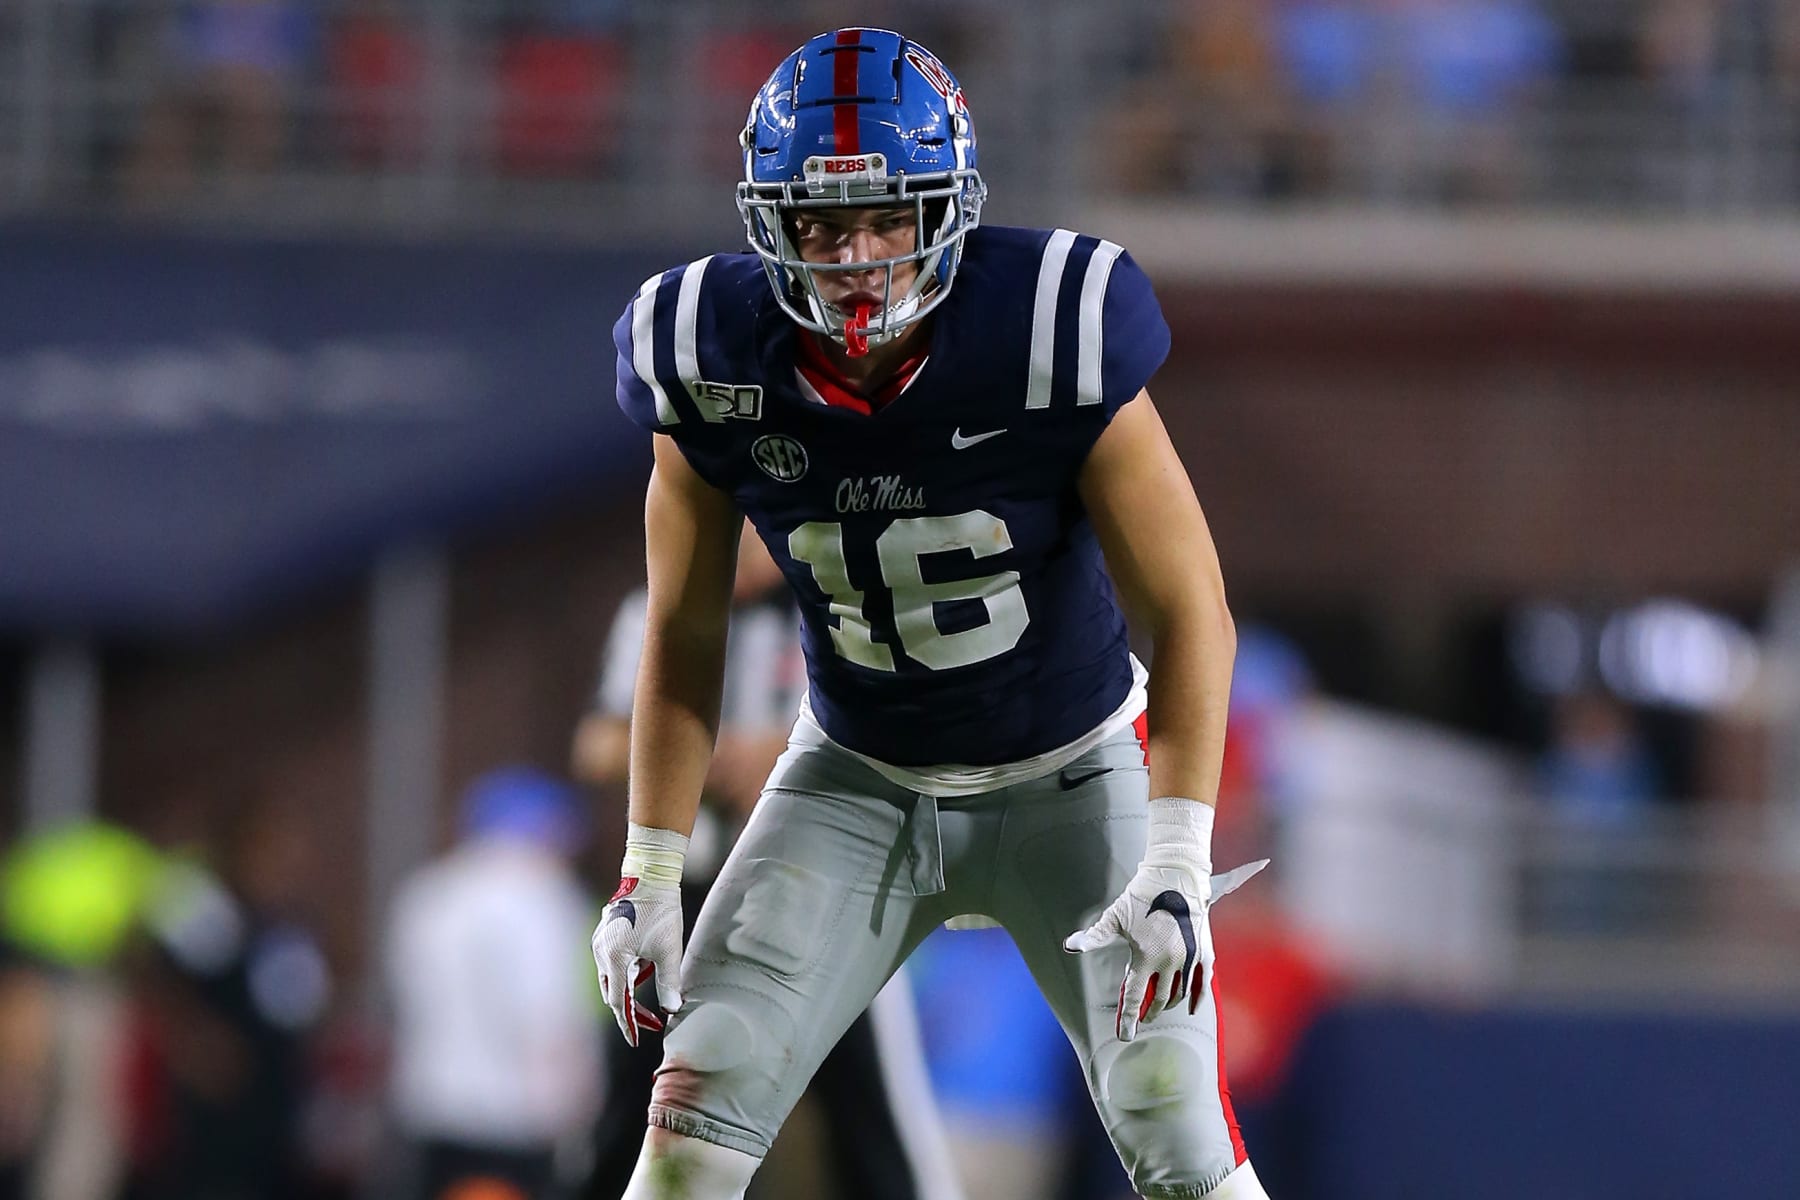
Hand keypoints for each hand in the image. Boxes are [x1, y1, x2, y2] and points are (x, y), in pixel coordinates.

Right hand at [592, 875, 683, 1045]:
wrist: (650, 873)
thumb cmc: (660, 910)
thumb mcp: (669, 949)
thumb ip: (669, 982)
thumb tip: (672, 1009)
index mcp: (614, 958)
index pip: (619, 1002)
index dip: (628, 1024)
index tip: (636, 1040)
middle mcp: (600, 952)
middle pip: (613, 992)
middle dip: (631, 1010)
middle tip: (651, 1023)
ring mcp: (600, 941)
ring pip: (612, 977)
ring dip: (629, 991)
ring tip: (650, 1002)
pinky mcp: (605, 933)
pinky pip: (613, 962)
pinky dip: (627, 973)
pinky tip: (645, 971)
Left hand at [1064, 859, 1266, 1040]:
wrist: (1175, 876)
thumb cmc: (1142, 896)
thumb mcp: (1115, 918)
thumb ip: (1094, 937)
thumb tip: (1070, 945)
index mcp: (1145, 958)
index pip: (1133, 997)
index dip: (1127, 1019)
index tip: (1125, 1036)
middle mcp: (1169, 962)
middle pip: (1159, 999)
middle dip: (1148, 1012)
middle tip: (1140, 1019)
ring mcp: (1189, 958)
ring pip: (1180, 993)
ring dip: (1168, 1004)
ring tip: (1159, 1008)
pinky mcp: (1204, 951)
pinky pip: (1203, 983)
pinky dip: (1198, 998)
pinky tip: (1191, 1008)